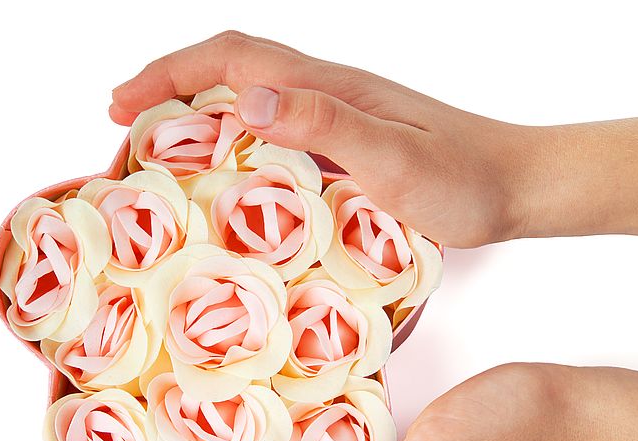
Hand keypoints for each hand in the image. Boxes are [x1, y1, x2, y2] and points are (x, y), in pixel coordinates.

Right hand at [110, 31, 637, 247]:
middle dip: (170, 86)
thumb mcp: (394, 160)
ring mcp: (341, 116)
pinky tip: (231, 169)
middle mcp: (330, 94)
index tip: (121, 102)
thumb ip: (326, 126)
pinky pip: (279, 128)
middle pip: (233, 68)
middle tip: (123, 125)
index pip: (233, 59)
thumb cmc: (465, 180)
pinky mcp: (351, 142)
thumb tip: (246, 101)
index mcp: (331, 90)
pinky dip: (237, 138)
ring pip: (252, 97)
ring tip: (159, 148)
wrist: (516, 184)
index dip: (170, 72)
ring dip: (198, 111)